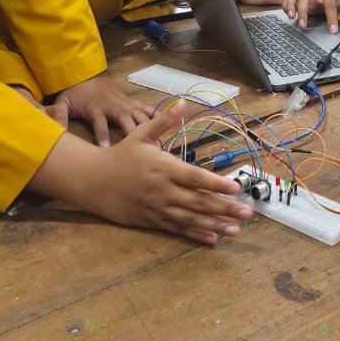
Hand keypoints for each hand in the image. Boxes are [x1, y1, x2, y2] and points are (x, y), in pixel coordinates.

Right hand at [32, 104, 252, 243]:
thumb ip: (165, 120)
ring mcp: (157, 207)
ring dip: (215, 224)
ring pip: (191, 218)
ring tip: (236, 229)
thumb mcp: (141, 133)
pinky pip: (176, 229)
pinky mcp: (151, 221)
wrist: (91, 180)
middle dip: (225, 208)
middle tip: (248, 213)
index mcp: (164, 167)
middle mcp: (163, 190)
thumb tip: (183, 102)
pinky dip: (195, 234)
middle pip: (198, 201)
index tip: (236, 187)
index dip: (216, 183)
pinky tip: (212, 238)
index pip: (195, 177)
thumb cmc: (120, 155)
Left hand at [51, 74, 151, 147]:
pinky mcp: (132, 102)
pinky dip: (157, 115)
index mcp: (96, 108)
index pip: (100, 123)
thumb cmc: (76, 94)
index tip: (107, 149)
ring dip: (149, 127)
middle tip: (143, 149)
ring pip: (139, 115)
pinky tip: (168, 124)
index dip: (103, 135)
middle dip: (134, 133)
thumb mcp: (63, 103)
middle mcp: (114, 106)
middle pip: (126, 119)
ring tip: (157, 142)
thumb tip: (54, 129)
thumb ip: (59, 114)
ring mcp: (125, 103)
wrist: (88, 75)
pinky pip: (147, 109)